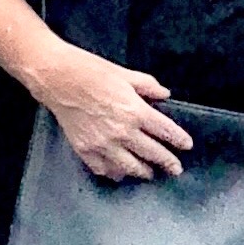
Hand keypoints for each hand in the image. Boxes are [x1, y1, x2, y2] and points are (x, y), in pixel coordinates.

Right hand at [37, 46, 187, 181]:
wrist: (57, 78)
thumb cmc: (90, 71)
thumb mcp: (125, 74)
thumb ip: (147, 86)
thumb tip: (164, 95)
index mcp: (135, 111)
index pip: (165, 131)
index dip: (179, 140)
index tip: (186, 146)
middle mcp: (122, 132)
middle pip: (153, 153)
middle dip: (168, 162)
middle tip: (176, 169)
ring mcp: (103, 144)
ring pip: (131, 167)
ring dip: (144, 172)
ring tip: (150, 173)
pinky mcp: (86, 150)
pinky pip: (105, 169)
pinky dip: (115, 173)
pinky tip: (120, 172)